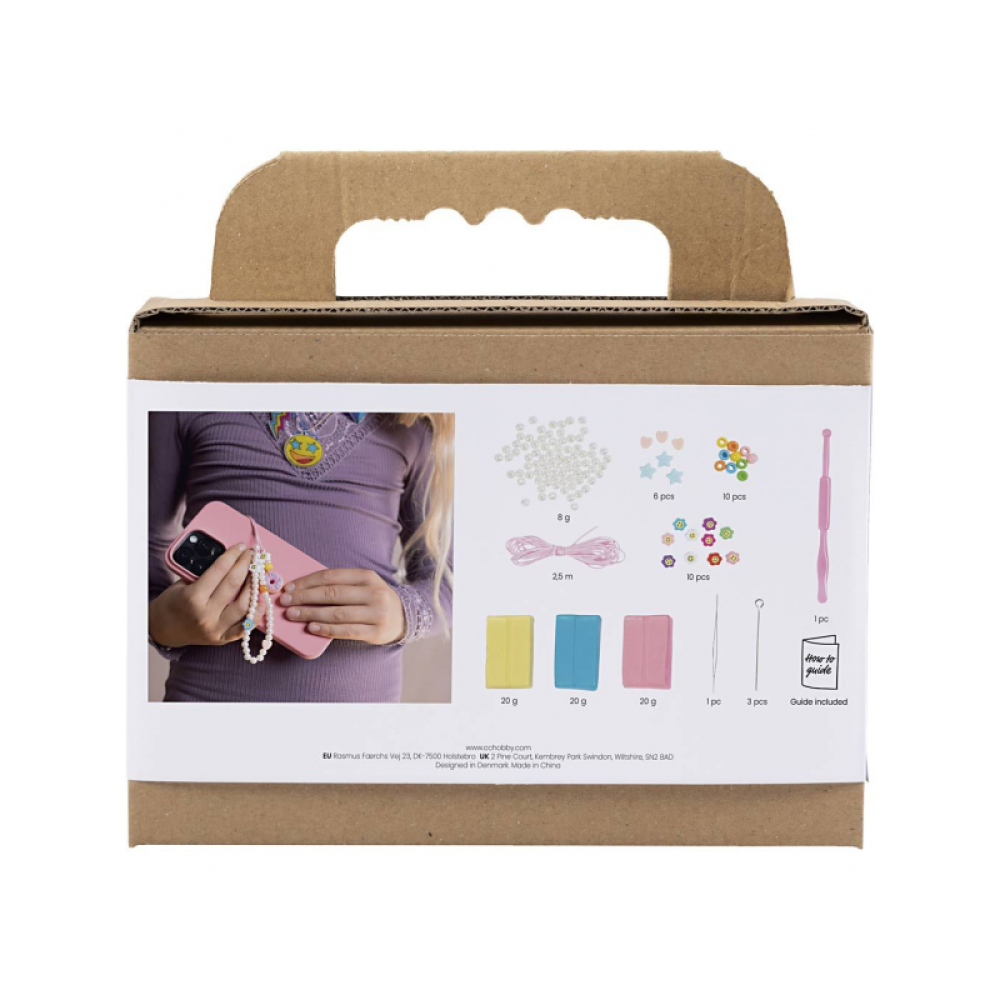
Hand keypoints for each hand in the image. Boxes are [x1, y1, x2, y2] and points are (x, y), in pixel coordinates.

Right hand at [149, 544, 262, 646]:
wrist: (163, 630)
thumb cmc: (172, 604)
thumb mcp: (181, 584)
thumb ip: (203, 574)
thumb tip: (229, 559)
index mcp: (193, 597)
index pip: (219, 570)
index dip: (232, 555)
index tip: (240, 546)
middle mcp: (206, 614)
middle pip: (233, 584)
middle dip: (246, 565)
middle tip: (252, 555)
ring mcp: (216, 628)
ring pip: (244, 605)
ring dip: (255, 587)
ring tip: (258, 574)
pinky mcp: (222, 638)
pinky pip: (245, 627)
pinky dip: (257, 614)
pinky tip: (263, 601)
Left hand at [279, 568, 405, 644]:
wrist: (403, 617)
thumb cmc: (373, 599)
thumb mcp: (363, 585)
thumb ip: (339, 584)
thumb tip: (303, 588)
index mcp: (368, 576)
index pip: (331, 576)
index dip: (307, 581)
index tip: (289, 587)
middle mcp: (374, 593)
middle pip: (332, 594)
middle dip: (305, 597)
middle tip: (285, 601)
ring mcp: (376, 613)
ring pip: (337, 613)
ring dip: (311, 614)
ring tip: (293, 615)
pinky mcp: (375, 632)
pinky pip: (346, 631)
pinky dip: (326, 629)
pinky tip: (311, 628)